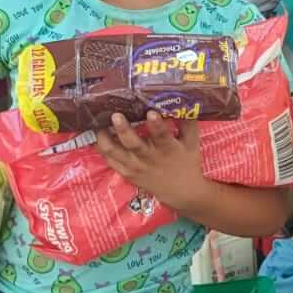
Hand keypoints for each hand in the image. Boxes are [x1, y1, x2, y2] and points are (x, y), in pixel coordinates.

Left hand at [95, 113, 210, 214]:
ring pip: (115, 153)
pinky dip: (103, 148)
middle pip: (133, 144)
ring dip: (105, 138)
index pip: (162, 136)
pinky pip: (110, 161)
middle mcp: (149, 158)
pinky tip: (100, 137)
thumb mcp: (192, 143)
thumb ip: (188, 123)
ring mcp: (135, 166)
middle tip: (116, 115)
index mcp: (168, 148)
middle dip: (123, 129)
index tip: (151, 113)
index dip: (156, 124)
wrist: (181, 191)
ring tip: (100, 125)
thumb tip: (185, 101)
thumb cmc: (186, 162)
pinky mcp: (127, 172)